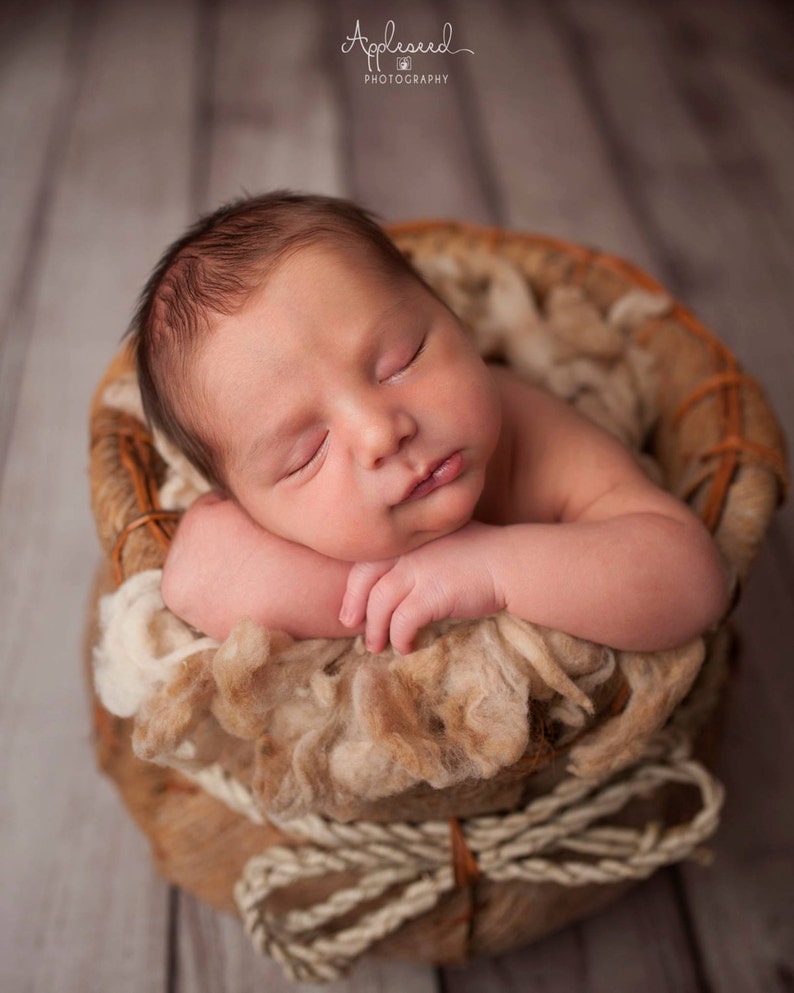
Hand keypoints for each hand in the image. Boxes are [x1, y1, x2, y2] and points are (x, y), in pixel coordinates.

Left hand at [339, 522, 504, 654]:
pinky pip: (402, 622)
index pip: (366, 560)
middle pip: (365, 580)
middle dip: (354, 606)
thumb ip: (418, 552)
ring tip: (376, 646)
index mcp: (408, 538)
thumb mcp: (442, 542)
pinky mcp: (432, 594)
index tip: (351, 606)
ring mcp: (419, 571)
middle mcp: (408, 551)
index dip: (353, 586)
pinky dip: (400, 638)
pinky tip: (407, 647)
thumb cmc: (482, 553)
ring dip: (375, 630)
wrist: (511, 561)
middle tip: (351, 626)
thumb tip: (398, 577)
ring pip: (380, 604)